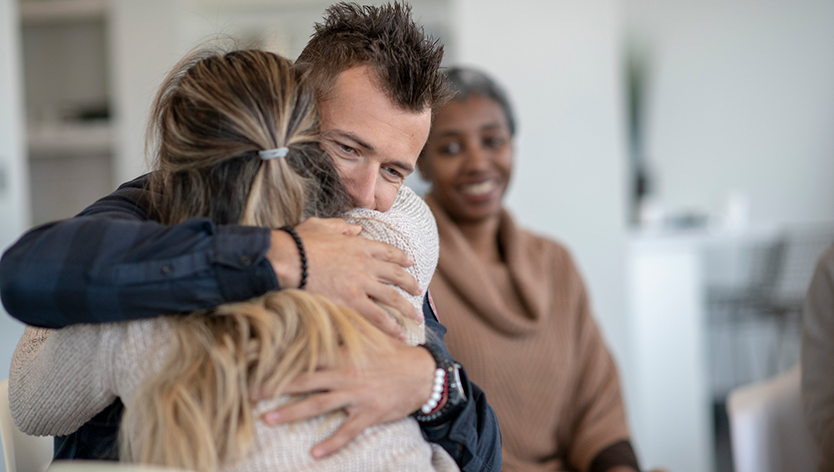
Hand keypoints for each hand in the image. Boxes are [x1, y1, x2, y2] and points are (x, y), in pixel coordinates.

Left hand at [259, 342, 435, 458]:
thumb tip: (322, 308)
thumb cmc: (392, 353)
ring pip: (318, 405)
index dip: (279, 355)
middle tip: (248, 392)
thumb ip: (345, 325)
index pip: (304, 353)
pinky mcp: (369, 413)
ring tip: (268, 420)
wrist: (422, 373)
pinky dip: (332, 443)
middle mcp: (344, 374)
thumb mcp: (369, 334)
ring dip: (292, 413)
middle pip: (304, 381)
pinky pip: (347, 431)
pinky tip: (315, 453)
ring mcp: (356, 395)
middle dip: (274, 387)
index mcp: (342, 354)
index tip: (254, 357)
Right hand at [268, 217, 421, 338]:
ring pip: (393, 298)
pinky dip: (391, 327)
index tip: (410, 261)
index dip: (401, 257)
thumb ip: (343, 227)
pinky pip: (377, 316)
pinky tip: (400, 335)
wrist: (289, 258)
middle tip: (418, 290)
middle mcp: (366, 264)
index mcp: (359, 245)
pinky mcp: (352, 302)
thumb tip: (357, 227)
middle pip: (396, 275)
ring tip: (418, 318)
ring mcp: (361, 284)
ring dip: (408, 309)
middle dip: (411, 284)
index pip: (387, 251)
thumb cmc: (300, 242)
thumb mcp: (323, 225)